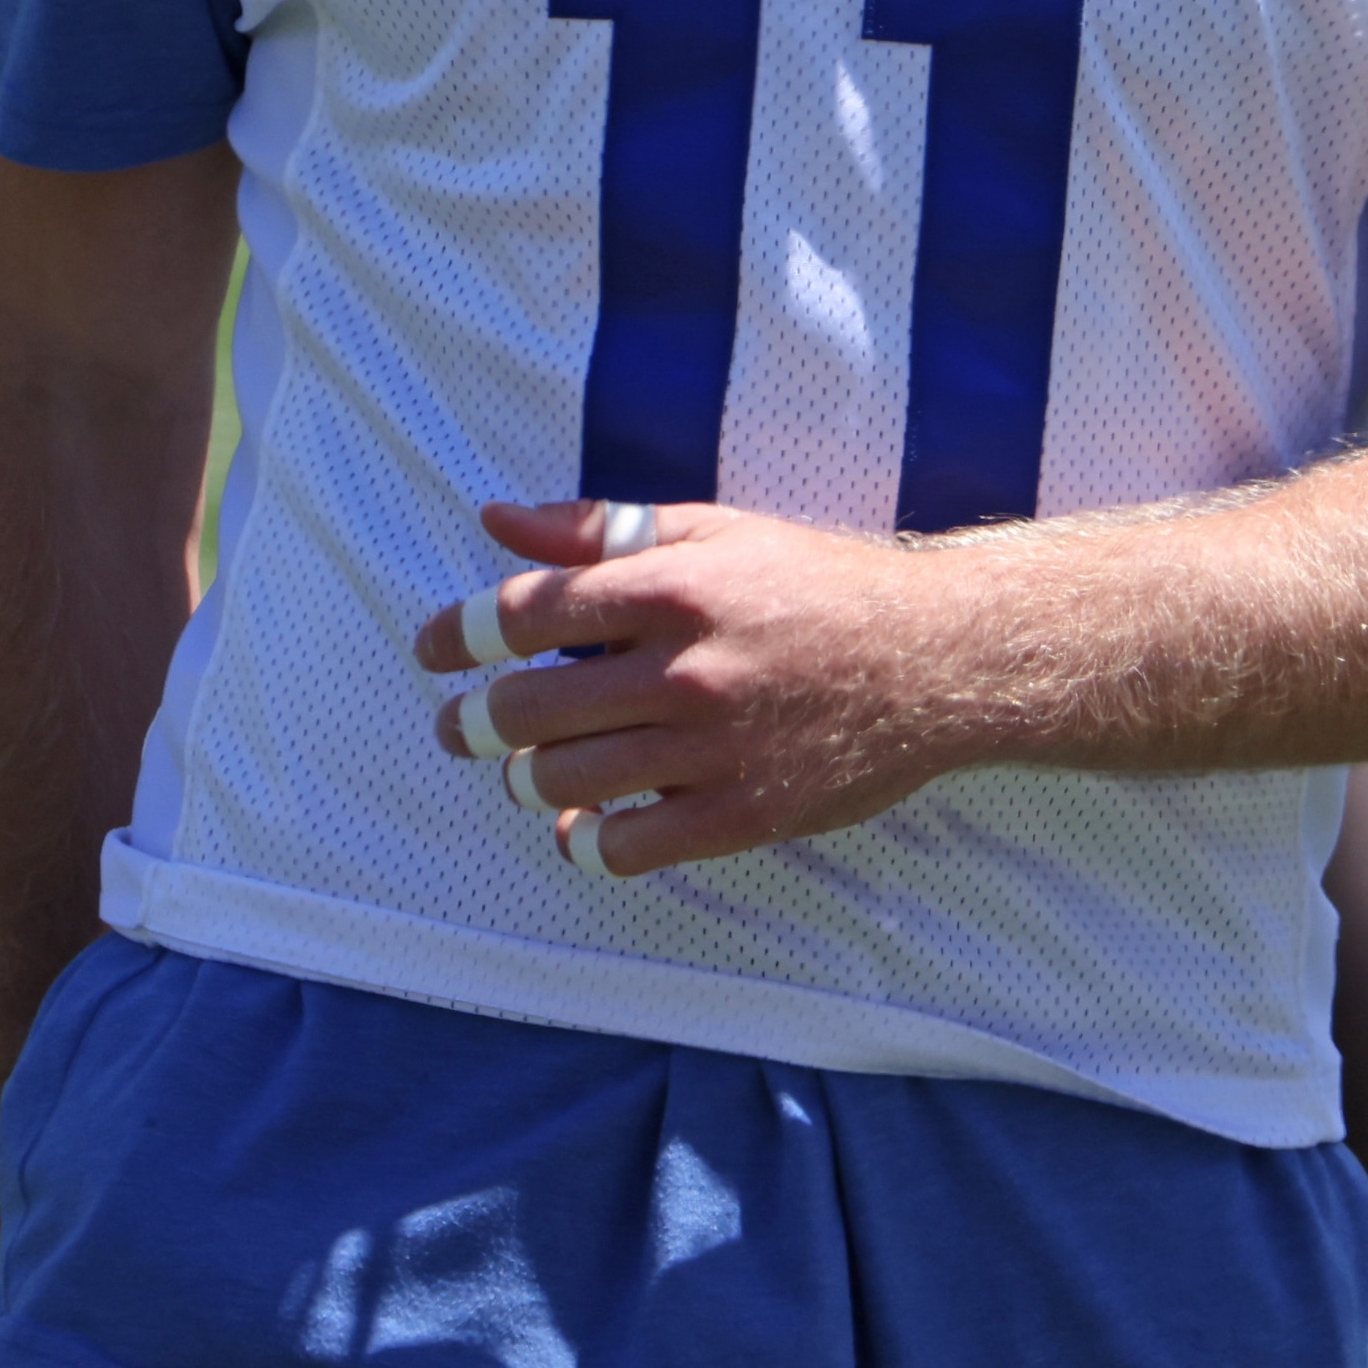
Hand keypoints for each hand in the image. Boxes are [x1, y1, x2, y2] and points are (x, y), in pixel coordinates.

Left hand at [410, 497, 972, 877]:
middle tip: (459, 727)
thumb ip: (597, 530)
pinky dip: (585, 841)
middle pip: (530, 708)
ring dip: (523, 780)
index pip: (527, 614)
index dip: (459, 633)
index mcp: (675, 585)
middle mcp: (688, 668)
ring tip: (523, 771)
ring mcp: (715, 748)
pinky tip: (579, 825)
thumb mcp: (714, 531)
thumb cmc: (816, 584)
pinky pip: (628, 848)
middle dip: (473, 721)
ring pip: (566, 781)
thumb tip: (493, 519)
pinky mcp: (744, 814)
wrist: (936, 658)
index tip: (431, 650)